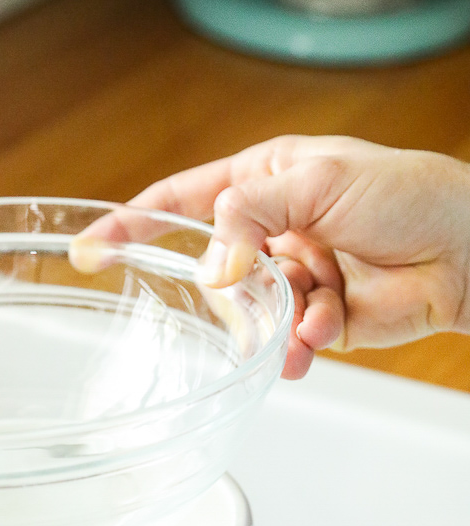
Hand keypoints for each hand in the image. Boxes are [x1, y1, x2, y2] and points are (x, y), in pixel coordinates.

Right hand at [132, 136, 469, 378]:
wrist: (466, 251)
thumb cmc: (409, 193)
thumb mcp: (320, 180)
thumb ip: (251, 214)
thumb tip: (212, 265)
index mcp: (265, 181)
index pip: (182, 201)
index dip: (135, 224)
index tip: (92, 248)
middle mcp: (273, 229)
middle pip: (214, 267)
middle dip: (234, 285)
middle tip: (261, 283)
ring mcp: (294, 277)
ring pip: (248, 313)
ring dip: (273, 319)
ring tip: (309, 313)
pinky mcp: (317, 320)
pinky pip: (284, 341)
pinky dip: (297, 345)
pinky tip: (316, 339)